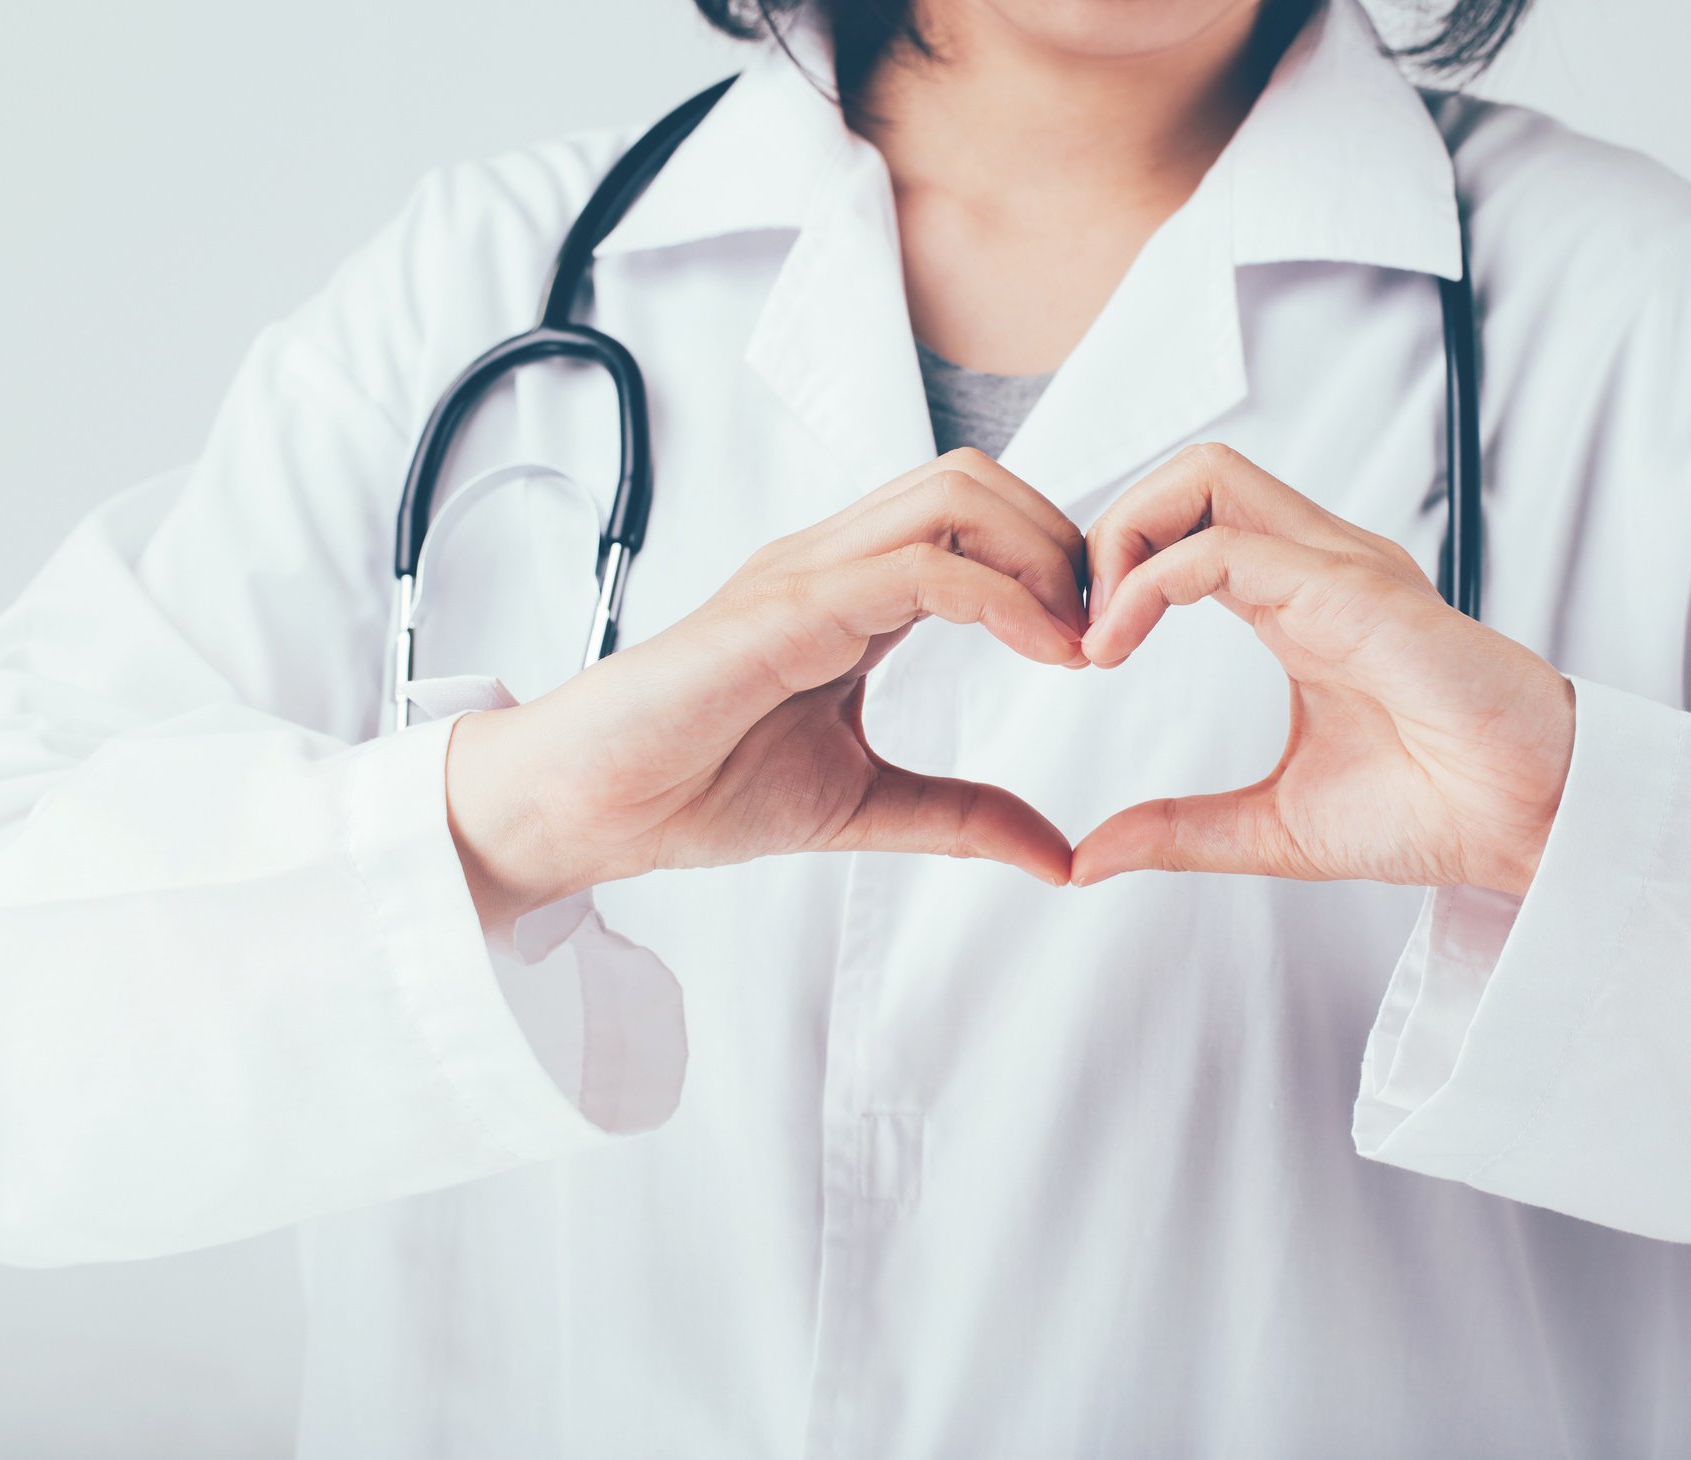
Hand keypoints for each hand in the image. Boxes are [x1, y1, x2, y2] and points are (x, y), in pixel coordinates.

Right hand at [446, 449, 1088, 927]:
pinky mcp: (785, 606)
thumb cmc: (695, 789)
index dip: (1050, 566)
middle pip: (974, 478)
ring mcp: (806, 572)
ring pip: (954, 495)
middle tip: (1103, 630)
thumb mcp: (865, 805)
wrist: (587, 808)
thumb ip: (962, 817)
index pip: (972, 520)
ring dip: (1041, 553)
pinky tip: (1044, 652)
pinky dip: (1001, 597)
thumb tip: (1058, 856)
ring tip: (1078, 639)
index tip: (1098, 647)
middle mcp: (831, 561)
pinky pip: (917, 567)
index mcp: (849, 591)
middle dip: (1060, 539)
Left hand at [1072, 443, 1575, 893]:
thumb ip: (1181, 832)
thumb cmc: (1437, 811)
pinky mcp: (1355, 592)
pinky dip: (1152, 580)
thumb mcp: (1273, 827)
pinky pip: (1228, 546)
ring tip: (1094, 633)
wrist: (1534, 827)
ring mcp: (1339, 569)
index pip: (1189, 524)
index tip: (1079, 654)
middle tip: (1075, 630)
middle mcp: (1318, 567)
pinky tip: (1116, 645)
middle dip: (1108, 531)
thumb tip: (1088, 858)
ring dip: (1125, 538)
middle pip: (1191, 473)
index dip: (1115, 569)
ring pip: (1206, 477)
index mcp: (1300, 601)